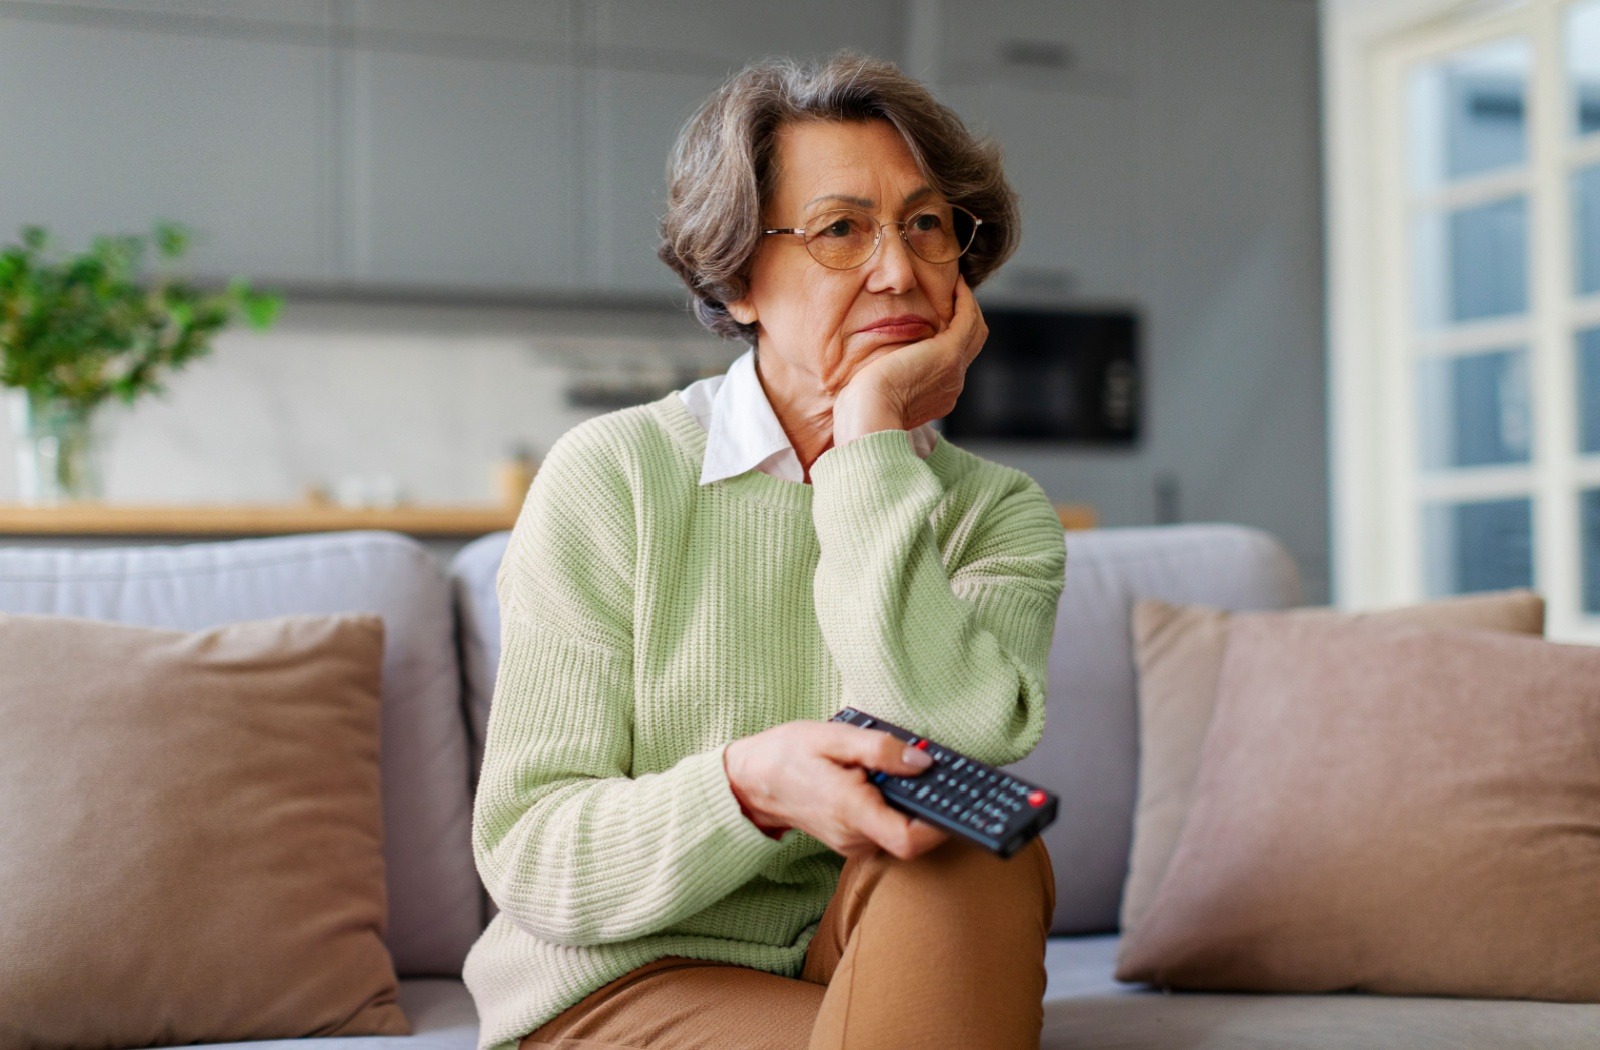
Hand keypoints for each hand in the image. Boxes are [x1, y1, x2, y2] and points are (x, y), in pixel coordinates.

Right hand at [723, 721, 951, 860]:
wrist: (752, 781)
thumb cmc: (788, 754)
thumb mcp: (833, 737)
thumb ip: (881, 749)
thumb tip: (923, 762)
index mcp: (851, 811)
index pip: (909, 839)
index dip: (941, 825)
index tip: (957, 800)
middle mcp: (854, 837)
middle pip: (912, 836)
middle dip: (932, 805)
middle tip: (940, 770)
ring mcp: (852, 843)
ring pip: (901, 832)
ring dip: (913, 804)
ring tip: (909, 768)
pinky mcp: (852, 840)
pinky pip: (886, 829)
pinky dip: (896, 807)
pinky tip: (891, 780)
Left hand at [831, 273, 987, 444]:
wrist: (869, 418)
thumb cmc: (859, 411)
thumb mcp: (874, 393)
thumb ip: (882, 379)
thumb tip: (872, 369)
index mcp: (937, 396)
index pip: (952, 361)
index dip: (948, 336)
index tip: (937, 316)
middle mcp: (951, 384)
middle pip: (971, 345)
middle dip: (964, 317)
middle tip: (953, 293)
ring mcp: (954, 370)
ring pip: (974, 331)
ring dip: (967, 304)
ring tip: (956, 283)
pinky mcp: (948, 354)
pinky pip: (966, 319)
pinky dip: (964, 300)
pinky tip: (956, 282)